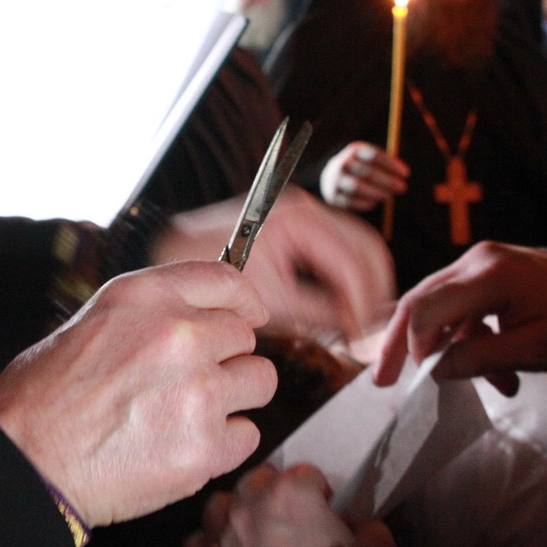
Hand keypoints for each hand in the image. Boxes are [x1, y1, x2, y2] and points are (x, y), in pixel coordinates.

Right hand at [0, 262, 274, 527]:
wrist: (25, 463)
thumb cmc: (39, 401)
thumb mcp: (88, 323)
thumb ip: (147, 317)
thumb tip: (188, 322)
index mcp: (145, 298)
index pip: (224, 279)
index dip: (242, 301)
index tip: (249, 315)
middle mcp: (179, 335)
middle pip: (245, 337)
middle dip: (226, 359)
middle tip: (192, 383)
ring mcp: (198, 391)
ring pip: (258, 383)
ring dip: (233, 399)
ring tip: (189, 417)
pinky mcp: (205, 446)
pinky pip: (247, 436)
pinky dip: (223, 446)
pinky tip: (182, 448)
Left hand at [152, 189, 395, 341]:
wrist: (169, 248)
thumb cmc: (207, 268)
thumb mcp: (267, 300)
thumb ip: (317, 314)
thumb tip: (357, 330)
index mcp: (299, 220)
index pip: (353, 262)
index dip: (365, 305)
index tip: (366, 336)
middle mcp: (307, 210)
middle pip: (368, 249)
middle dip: (377, 292)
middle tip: (376, 331)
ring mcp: (304, 217)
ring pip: (359, 250)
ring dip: (367, 287)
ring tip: (364, 325)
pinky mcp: (298, 230)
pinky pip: (339, 253)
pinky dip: (348, 282)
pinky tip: (346, 312)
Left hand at [185, 464, 399, 546]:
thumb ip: (368, 528)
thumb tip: (355, 526)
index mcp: (292, 494)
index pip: (304, 472)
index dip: (318, 493)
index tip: (324, 511)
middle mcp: (247, 506)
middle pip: (257, 481)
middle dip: (274, 495)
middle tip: (291, 524)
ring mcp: (218, 537)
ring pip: (220, 506)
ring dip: (238, 515)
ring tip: (256, 539)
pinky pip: (197, 543)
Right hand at [319, 141, 409, 211]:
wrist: (331, 178)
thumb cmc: (361, 168)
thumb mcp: (371, 160)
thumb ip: (387, 163)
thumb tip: (404, 173)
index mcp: (354, 150)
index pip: (374, 155)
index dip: (391, 164)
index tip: (406, 173)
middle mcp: (342, 163)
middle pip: (366, 171)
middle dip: (387, 180)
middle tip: (403, 187)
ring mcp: (335, 180)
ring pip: (357, 186)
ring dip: (377, 192)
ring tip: (389, 196)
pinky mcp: (333, 196)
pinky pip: (351, 201)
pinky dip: (366, 202)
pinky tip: (376, 202)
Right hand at [373, 241, 546, 395]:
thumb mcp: (534, 349)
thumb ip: (480, 359)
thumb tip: (435, 371)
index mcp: (491, 274)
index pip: (428, 308)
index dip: (416, 345)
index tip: (423, 378)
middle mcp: (478, 260)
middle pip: (421, 301)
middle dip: (403, 344)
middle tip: (383, 381)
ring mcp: (481, 263)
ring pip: (439, 307)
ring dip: (451, 349)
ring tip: (484, 384)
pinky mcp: (486, 273)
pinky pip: (460, 306)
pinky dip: (469, 339)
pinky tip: (497, 370)